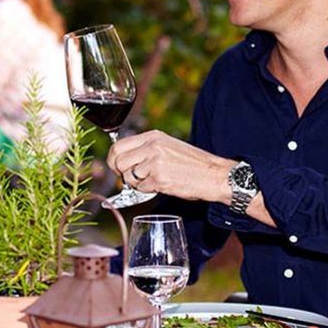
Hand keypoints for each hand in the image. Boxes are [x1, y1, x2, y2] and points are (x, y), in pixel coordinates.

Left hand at [107, 130, 234, 202]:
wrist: (213, 174)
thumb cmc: (191, 163)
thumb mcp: (168, 146)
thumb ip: (146, 149)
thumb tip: (123, 160)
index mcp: (153, 136)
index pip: (118, 145)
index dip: (114, 159)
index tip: (118, 168)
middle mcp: (152, 147)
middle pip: (118, 162)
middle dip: (121, 173)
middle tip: (132, 179)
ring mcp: (155, 162)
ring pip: (128, 177)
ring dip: (137, 184)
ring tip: (153, 180)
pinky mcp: (159, 179)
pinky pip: (141, 189)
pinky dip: (148, 191)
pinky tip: (162, 185)